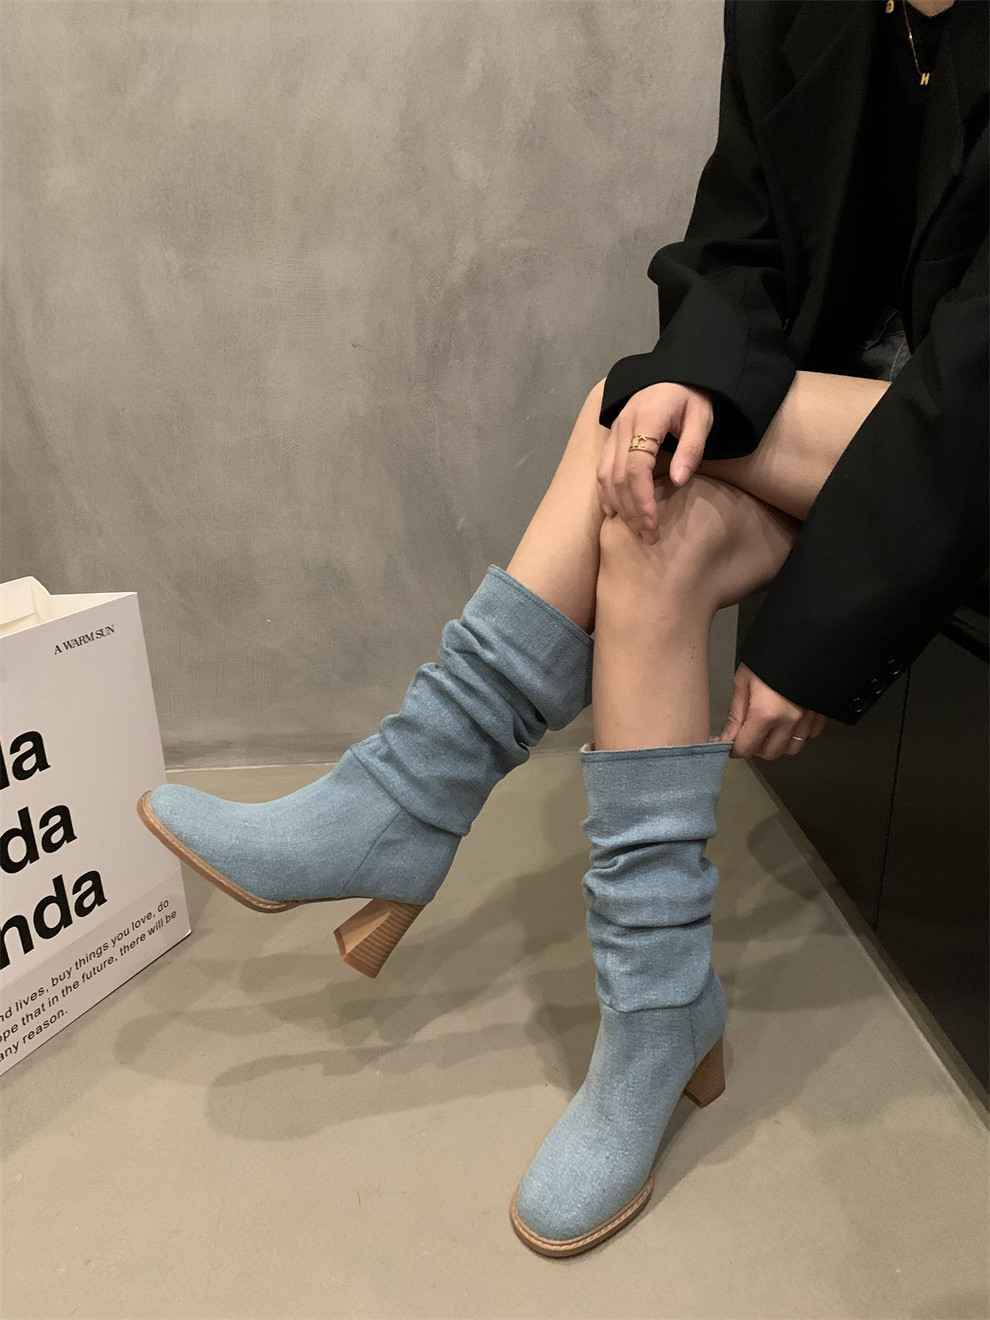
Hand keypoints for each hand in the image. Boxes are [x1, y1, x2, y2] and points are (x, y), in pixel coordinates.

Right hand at [597, 382, 714, 542]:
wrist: (677, 373)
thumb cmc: (693, 397)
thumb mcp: (702, 418)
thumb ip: (691, 448)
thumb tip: (678, 481)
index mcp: (646, 418)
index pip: (635, 466)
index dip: (642, 499)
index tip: (653, 523)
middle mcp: (623, 426)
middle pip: (617, 476)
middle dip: (631, 510)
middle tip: (648, 537)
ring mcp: (613, 431)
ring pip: (604, 476)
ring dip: (618, 506)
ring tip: (636, 530)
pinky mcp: (611, 437)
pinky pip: (600, 470)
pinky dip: (606, 494)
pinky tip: (615, 513)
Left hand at [719, 663, 826, 759]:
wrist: (806, 636)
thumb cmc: (771, 653)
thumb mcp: (744, 680)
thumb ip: (736, 714)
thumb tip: (727, 738)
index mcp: (766, 712)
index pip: (747, 748)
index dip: (735, 749)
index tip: (730, 744)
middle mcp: (790, 720)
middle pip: (770, 753)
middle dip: (756, 747)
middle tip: (748, 732)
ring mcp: (809, 718)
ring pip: (792, 748)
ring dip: (778, 743)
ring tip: (769, 727)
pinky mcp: (822, 713)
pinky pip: (809, 735)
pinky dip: (797, 733)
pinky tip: (788, 719)